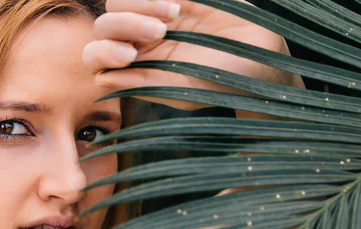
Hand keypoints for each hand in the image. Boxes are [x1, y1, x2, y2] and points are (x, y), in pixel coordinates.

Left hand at [83, 0, 300, 109]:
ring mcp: (156, 16)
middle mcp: (142, 42)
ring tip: (173, 13)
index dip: (103, 52)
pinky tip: (178, 3)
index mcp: (140, 68)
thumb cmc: (225, 80)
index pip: (97, 57)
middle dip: (124, 25)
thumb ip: (142, 84)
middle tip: (160, 32)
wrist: (263, 54)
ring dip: (138, 4)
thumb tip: (101, 78)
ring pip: (118, 1)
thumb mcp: (183, 88)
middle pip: (104, 25)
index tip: (129, 55)